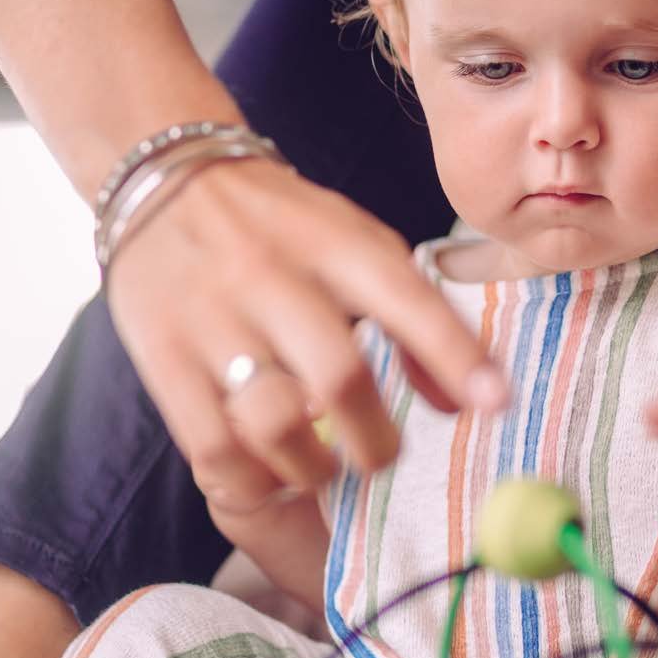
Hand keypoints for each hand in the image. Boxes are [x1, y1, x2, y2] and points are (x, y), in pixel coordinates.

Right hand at [106, 157, 508, 511]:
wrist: (163, 178)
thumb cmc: (282, 225)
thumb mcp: (355, 244)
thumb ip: (414, 314)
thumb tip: (466, 402)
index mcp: (333, 242)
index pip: (406, 299)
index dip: (455, 355)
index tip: (496, 403)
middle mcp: (272, 276)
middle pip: (339, 377)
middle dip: (377, 441)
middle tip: (383, 457)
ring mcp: (212, 319)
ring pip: (274, 423)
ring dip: (313, 469)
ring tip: (323, 469)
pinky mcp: (162, 358)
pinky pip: (213, 448)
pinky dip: (252, 479)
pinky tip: (268, 472)